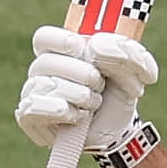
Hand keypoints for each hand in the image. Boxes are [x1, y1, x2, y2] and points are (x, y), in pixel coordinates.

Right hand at [12, 25, 156, 148]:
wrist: (119, 130)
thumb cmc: (119, 92)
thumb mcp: (135, 70)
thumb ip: (127, 51)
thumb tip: (96, 46)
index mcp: (62, 51)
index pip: (44, 37)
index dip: (59, 40)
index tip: (80, 48)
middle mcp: (43, 70)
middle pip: (46, 62)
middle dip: (82, 75)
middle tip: (100, 84)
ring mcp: (34, 94)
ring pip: (44, 85)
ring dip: (78, 95)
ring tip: (94, 103)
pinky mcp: (31, 118)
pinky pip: (33, 108)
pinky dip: (60, 111)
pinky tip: (78, 116)